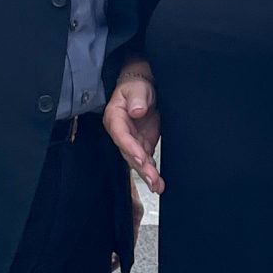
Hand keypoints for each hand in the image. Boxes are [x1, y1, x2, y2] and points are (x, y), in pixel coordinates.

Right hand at [103, 62, 162, 195]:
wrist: (143, 87)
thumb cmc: (136, 86)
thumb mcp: (137, 87)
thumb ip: (137, 98)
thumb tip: (136, 111)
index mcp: (115, 118)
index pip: (121, 135)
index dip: (130, 147)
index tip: (141, 158)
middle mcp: (121, 133)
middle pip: (129, 153)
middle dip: (141, 167)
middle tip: (152, 179)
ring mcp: (132, 141)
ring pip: (137, 160)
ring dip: (147, 174)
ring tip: (157, 186)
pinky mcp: (142, 145)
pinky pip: (146, 161)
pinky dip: (152, 172)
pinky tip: (158, 183)